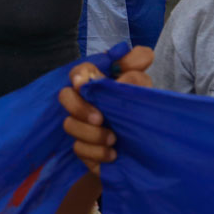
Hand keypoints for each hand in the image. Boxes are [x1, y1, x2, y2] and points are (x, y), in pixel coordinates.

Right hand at [58, 46, 154, 172]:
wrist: (148, 148)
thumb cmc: (141, 109)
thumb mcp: (142, 88)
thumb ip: (138, 71)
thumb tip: (136, 59)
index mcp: (97, 82)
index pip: (80, 72)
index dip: (79, 76)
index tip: (82, 84)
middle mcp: (84, 100)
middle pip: (65, 96)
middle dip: (79, 108)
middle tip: (99, 119)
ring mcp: (80, 123)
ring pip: (69, 124)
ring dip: (91, 134)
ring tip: (113, 139)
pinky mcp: (82, 146)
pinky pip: (77, 148)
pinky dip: (96, 152)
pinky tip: (112, 154)